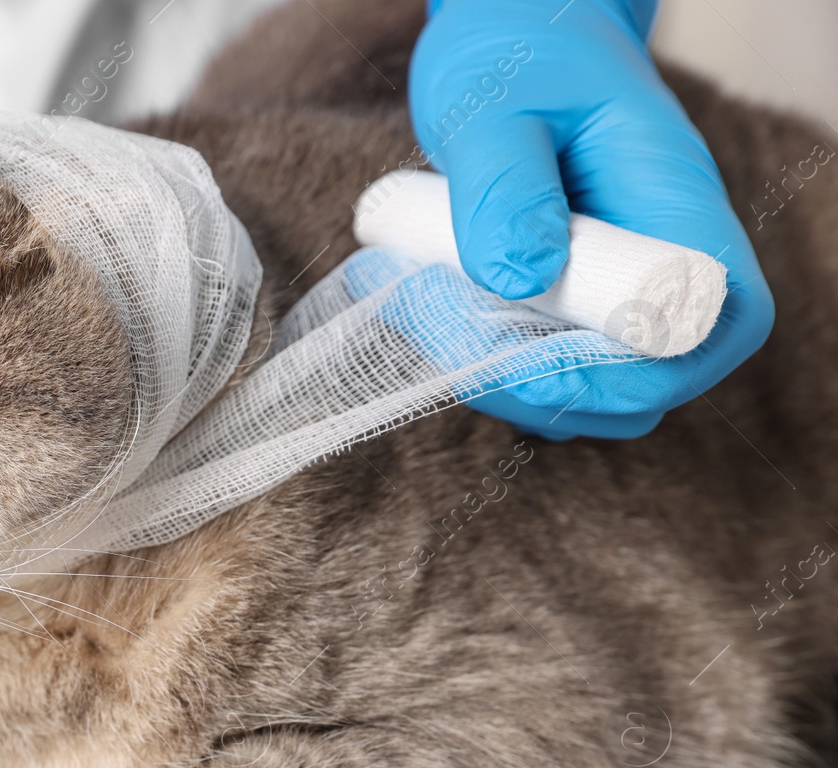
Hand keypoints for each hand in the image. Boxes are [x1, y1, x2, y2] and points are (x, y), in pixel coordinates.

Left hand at [409, 0, 773, 438]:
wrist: (516, 29)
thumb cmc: (517, 51)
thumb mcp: (494, 104)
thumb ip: (506, 184)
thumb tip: (518, 278)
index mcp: (675, 203)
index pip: (703, 328)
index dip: (621, 371)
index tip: (514, 352)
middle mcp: (662, 259)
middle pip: (645, 382)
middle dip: (538, 387)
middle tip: (428, 324)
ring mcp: (618, 287)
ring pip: (590, 387)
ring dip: (498, 378)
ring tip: (410, 305)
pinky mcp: (572, 301)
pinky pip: (545, 363)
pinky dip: (481, 358)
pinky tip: (418, 304)